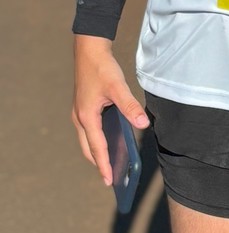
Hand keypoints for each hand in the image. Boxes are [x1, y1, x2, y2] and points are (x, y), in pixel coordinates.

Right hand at [72, 35, 148, 185]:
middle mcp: (80, 118)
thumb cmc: (102, 69)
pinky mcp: (84, 109)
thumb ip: (130, 107)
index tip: (109, 181)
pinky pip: (90, 131)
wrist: (89, 52)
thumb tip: (143, 124)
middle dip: (99, 163)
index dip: (104, 165)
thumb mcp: (119, 87)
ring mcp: (80, 114)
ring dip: (98, 153)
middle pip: (89, 148)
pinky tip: (113, 142)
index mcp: (87, 117)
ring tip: (113, 164)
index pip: (97, 147)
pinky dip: (99, 141)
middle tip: (111, 179)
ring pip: (88, 140)